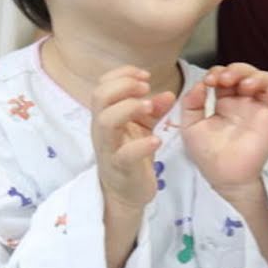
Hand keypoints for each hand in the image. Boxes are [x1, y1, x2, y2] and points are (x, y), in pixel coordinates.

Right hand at [91, 66, 175, 208]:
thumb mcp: (143, 127)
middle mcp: (102, 129)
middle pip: (99, 97)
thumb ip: (154, 109)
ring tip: (149, 107)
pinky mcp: (119, 168)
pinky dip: (141, 145)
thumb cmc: (131, 155)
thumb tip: (169, 93)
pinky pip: (124, 155)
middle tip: (146, 87)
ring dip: (128, 108)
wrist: (125, 193)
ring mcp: (108, 148)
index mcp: (106, 115)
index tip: (145, 75)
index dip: (122, 74)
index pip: (103, 85)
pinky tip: (156, 140)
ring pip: (106, 121)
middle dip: (124, 86)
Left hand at [181, 63, 267, 192]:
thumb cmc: (207, 154)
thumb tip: (200, 84)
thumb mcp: (190, 127)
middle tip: (225, 79)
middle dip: (238, 69)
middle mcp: (246, 102)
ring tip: (245, 85)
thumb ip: (191, 104)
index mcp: (226, 101)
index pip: (228, 75)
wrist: (222, 178)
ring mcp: (262, 111)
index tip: (209, 81)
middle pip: (249, 73)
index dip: (219, 71)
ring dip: (259, 77)